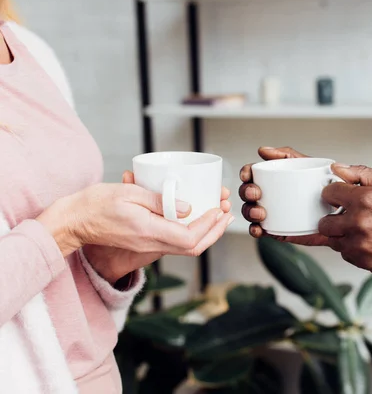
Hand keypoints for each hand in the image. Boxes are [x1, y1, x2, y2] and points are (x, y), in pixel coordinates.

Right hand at [37, 173, 233, 283]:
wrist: (74, 221)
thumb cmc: (97, 203)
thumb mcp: (129, 193)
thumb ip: (160, 200)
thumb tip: (189, 207)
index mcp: (149, 231)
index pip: (189, 238)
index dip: (209, 226)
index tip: (218, 208)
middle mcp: (151, 243)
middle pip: (193, 248)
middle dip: (215, 231)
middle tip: (226, 212)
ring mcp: (149, 246)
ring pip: (186, 248)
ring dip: (207, 232)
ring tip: (218, 212)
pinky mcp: (146, 242)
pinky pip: (176, 243)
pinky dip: (192, 232)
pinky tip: (198, 217)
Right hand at [239, 146, 327, 245]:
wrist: (345, 211)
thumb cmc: (328, 184)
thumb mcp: (311, 164)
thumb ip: (290, 154)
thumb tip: (263, 150)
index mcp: (275, 177)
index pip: (253, 173)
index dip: (245, 173)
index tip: (247, 175)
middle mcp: (270, 194)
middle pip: (248, 192)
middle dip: (246, 192)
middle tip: (256, 193)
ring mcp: (273, 212)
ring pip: (250, 211)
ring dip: (249, 211)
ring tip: (260, 213)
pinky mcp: (279, 229)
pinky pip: (261, 230)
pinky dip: (255, 230)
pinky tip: (259, 228)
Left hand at [318, 164, 371, 273]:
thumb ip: (361, 173)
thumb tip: (338, 169)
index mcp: (363, 201)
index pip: (328, 193)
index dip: (335, 194)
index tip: (341, 198)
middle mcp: (358, 224)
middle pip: (323, 222)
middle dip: (333, 217)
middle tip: (349, 216)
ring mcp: (359, 245)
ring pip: (332, 240)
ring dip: (342, 234)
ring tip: (362, 229)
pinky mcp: (362, 261)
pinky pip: (344, 254)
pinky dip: (351, 248)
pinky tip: (368, 241)